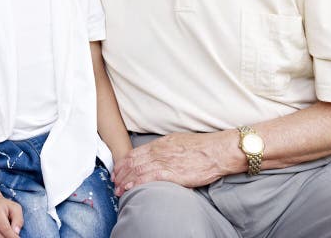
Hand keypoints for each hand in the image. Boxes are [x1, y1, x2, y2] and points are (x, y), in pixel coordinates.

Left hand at [112, 131, 237, 195]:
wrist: (216, 151)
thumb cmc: (202, 147)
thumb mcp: (179, 141)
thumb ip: (166, 148)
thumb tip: (158, 155)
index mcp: (160, 143)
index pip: (135, 152)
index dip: (124, 162)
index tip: (118, 169)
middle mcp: (159, 151)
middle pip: (133, 162)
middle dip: (121, 173)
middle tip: (114, 181)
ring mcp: (164, 161)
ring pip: (137, 170)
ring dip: (125, 180)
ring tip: (118, 188)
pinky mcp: (171, 173)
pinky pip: (148, 178)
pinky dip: (136, 183)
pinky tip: (129, 188)